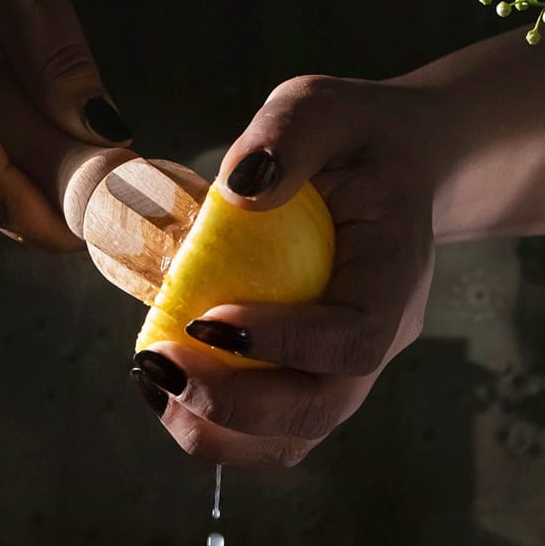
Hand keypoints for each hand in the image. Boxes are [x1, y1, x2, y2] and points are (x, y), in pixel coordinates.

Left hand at [130, 75, 440, 464]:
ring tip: (149, 376)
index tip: (206, 319)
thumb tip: (239, 192)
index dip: (283, 344)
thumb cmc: (355, 137)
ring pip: (289, 439)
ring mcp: (346, 372)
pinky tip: (161, 380)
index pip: (353, 340)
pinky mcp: (310, 381)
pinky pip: (265, 430)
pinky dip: (211, 423)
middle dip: (230, 406)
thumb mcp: (324, 106)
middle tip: (155, 363)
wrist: (395, 169)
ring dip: (213, 429)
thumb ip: (287, 136)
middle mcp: (379, 342)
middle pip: (317, 411)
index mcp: (395, 280)